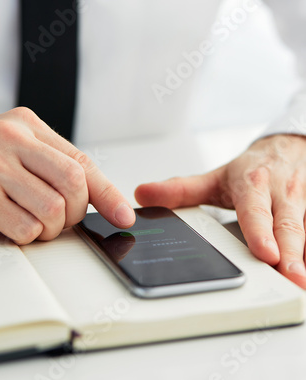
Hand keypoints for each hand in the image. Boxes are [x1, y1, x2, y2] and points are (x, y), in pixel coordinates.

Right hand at [0, 107, 134, 243]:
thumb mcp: (20, 151)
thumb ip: (57, 166)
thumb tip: (107, 202)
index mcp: (27, 124)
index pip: (81, 161)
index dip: (106, 193)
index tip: (123, 216)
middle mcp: (10, 139)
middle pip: (73, 183)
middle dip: (74, 212)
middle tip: (62, 217)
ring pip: (52, 210)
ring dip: (50, 227)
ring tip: (34, 220)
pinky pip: (26, 228)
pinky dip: (27, 235)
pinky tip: (12, 223)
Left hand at [135, 134, 305, 288]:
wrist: (286, 149)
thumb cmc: (251, 170)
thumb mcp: (215, 178)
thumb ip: (181, 190)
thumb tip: (143, 195)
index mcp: (254, 185)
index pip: (256, 210)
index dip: (260, 232)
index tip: (266, 253)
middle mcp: (281, 194)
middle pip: (288, 226)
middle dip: (292, 254)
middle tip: (292, 279)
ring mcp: (301, 205)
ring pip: (305, 231)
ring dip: (304, 258)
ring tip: (300, 284)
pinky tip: (303, 272)